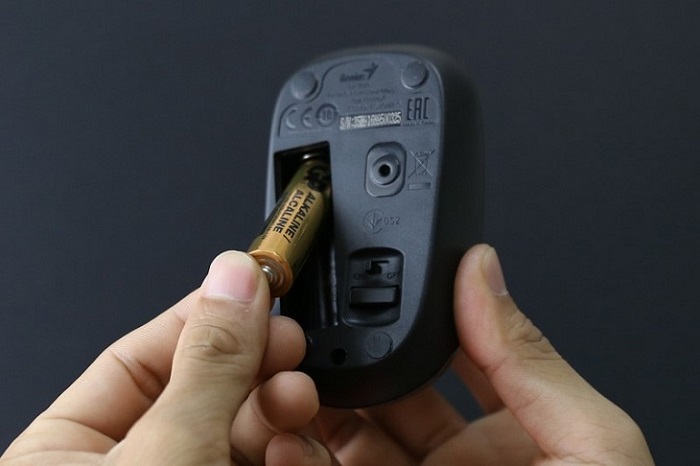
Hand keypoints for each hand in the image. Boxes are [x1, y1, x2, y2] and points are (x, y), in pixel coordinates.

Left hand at [1, 251, 330, 464]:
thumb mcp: (168, 452)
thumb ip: (208, 364)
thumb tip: (236, 277)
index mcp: (67, 454)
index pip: (138, 356)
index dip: (203, 316)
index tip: (256, 286)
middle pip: (200, 390)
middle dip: (253, 364)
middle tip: (288, 341)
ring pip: (240, 428)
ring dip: (278, 406)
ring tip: (299, 395)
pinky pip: (263, 458)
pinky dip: (287, 447)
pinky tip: (296, 442)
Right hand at [311, 244, 654, 464]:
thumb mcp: (587, 446)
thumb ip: (527, 358)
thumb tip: (483, 271)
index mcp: (511, 434)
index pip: (441, 359)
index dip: (400, 328)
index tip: (361, 301)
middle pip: (381, 401)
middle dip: (341, 370)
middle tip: (306, 345)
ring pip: (343, 445)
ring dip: (308, 414)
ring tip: (285, 389)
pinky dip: (299, 465)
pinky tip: (282, 447)